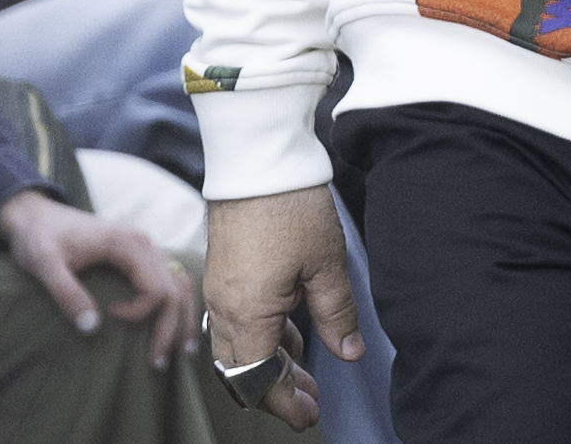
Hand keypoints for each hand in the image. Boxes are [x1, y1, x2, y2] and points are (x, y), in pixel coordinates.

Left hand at [0, 188, 196, 369]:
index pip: (155, 287)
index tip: (110, 318)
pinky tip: (176, 322)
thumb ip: (67, 293)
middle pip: (173, 288)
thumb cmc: (40, 239)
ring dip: (183, 316)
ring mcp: (145, 249)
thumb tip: (93, 328)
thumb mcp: (45, 265)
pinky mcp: (139, 256)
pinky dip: (178, 302)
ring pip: (179, 283)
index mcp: (128, 244)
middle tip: (158, 364)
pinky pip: (170, 279)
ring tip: (183, 350)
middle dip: (170, 327)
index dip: (139, 313)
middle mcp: (144, 244)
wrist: (37, 216)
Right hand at [205, 186, 363, 430]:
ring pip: (239, 344)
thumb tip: (350, 353)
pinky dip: (261, 334)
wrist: (257, 156)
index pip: (258, 381)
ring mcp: (220, 288)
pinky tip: (290, 332)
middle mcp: (224, 308)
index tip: (309, 415)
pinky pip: (237, 319)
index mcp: (247, 315)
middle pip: (242, 370)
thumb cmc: (291, 206)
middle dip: (276, 389)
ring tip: (306, 369)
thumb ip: (336, 314)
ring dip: (269, 362)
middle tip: (310, 400)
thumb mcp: (325, 264)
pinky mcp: (224, 269)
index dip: (285, 402)